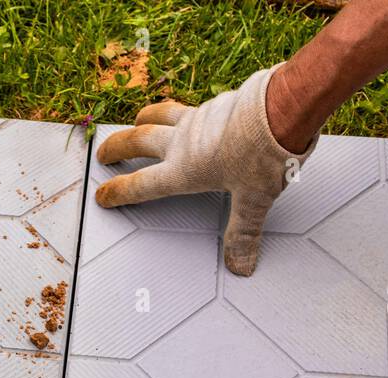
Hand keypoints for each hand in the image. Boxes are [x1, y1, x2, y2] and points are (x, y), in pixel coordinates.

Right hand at [93, 65, 314, 276]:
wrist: (284, 109)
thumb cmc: (265, 153)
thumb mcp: (253, 201)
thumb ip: (243, 233)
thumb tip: (240, 265)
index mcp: (184, 170)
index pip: (142, 185)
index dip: (119, 192)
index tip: (103, 195)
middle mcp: (183, 142)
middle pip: (138, 142)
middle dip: (117, 148)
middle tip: (103, 153)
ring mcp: (197, 119)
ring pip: (158, 116)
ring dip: (142, 120)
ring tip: (135, 121)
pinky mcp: (215, 103)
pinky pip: (185, 106)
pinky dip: (174, 110)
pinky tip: (183, 112)